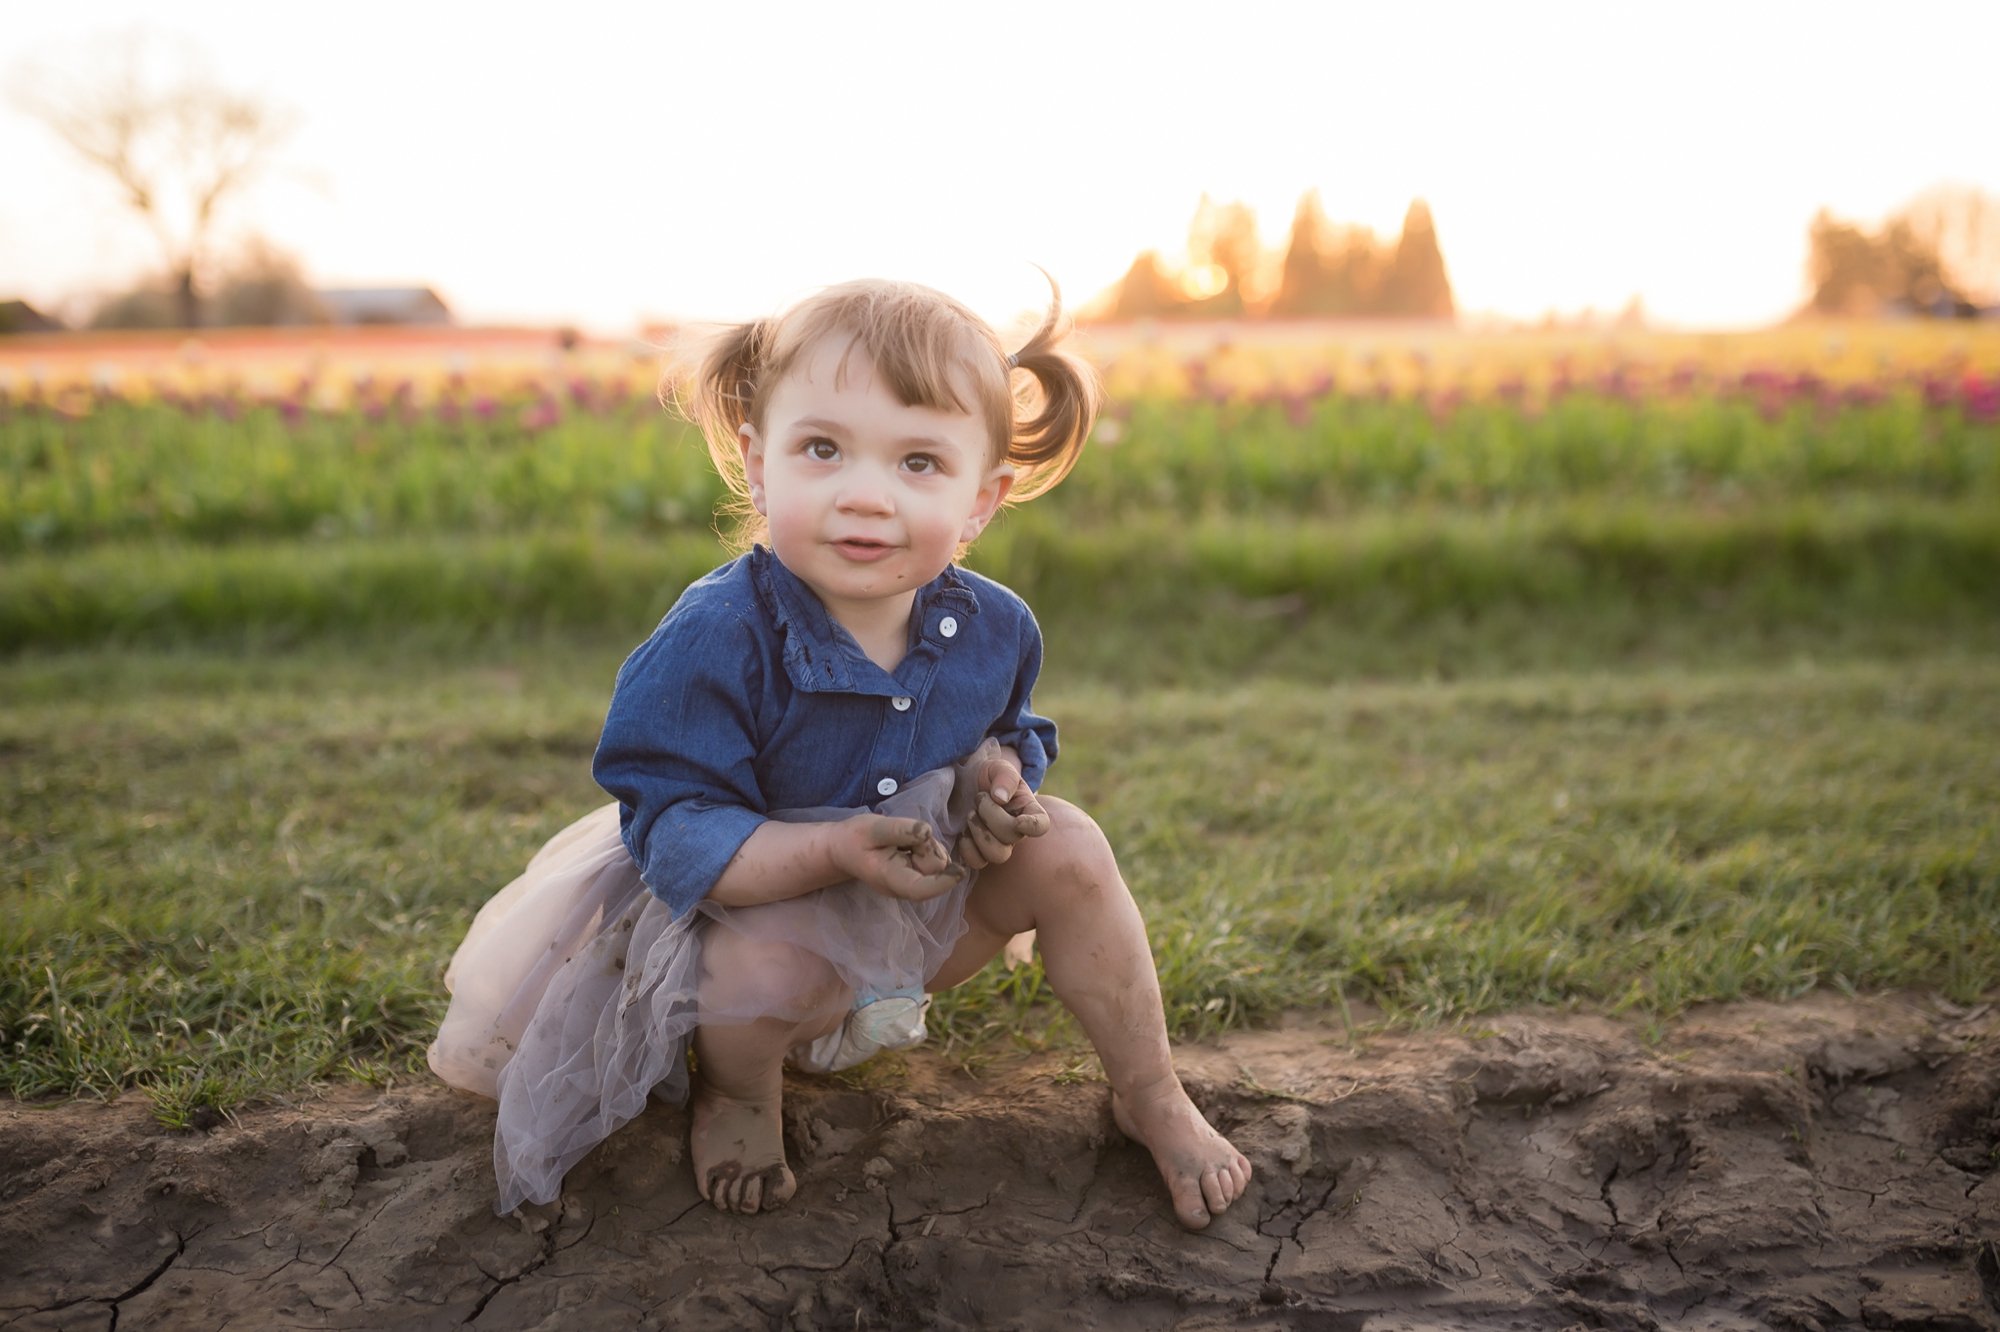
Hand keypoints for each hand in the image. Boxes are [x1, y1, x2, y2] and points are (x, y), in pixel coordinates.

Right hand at [836, 814, 960, 900]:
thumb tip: (927, 832)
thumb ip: (901, 830)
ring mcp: (913, 882)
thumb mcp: (874, 828)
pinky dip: (926, 848)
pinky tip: (908, 845)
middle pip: (935, 868)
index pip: (921, 889)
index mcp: (890, 880)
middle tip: (904, 838)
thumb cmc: (856, 839)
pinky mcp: (919, 874)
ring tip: (902, 841)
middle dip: (928, 848)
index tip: (960, 870)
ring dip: (927, 846)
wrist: (844, 848)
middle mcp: (905, 888)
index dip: (943, 881)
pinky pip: (935, 858)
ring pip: (938, 862)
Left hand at [955, 757, 1050, 869]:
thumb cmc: (990, 775)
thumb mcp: (1000, 767)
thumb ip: (1005, 777)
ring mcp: (999, 844)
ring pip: (997, 855)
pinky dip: (967, 849)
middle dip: (991, 815)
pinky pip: (977, 862)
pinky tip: (963, 831)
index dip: (1032, 827)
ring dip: (980, 833)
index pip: (1041, 825)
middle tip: (979, 797)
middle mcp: (1017, 831)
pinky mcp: (979, 851)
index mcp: (1028, 810)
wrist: (969, 782)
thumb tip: (1001, 798)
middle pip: (1012, 838)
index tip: (1018, 821)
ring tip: (971, 814)